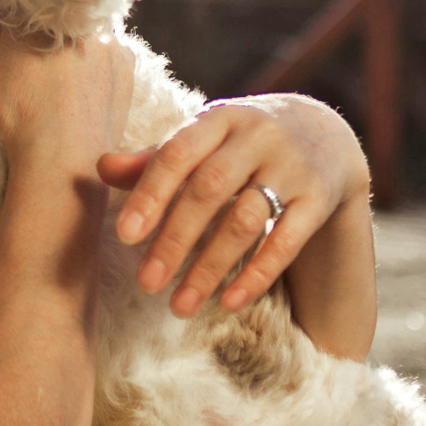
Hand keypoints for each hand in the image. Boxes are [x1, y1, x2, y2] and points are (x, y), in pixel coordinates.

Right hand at [0, 0, 133, 174]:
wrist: (60, 167)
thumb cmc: (27, 107)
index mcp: (82, 16)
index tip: (12, 3)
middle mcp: (111, 37)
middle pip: (73, 17)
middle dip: (49, 22)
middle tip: (21, 36)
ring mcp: (121, 70)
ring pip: (89, 45)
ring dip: (69, 50)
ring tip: (41, 67)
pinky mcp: (124, 98)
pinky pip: (103, 74)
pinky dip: (83, 76)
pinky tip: (62, 90)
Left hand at [99, 94, 371, 318]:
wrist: (324, 135)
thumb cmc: (238, 144)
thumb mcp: (200, 141)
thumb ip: (153, 159)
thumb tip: (100, 168)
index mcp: (218, 119)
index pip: (176, 155)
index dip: (149, 195)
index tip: (124, 236)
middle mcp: (258, 138)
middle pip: (209, 191)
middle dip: (175, 240)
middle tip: (146, 283)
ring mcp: (294, 167)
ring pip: (246, 222)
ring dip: (210, 268)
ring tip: (179, 305)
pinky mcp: (320, 198)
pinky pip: (287, 243)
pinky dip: (256, 275)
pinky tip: (227, 303)